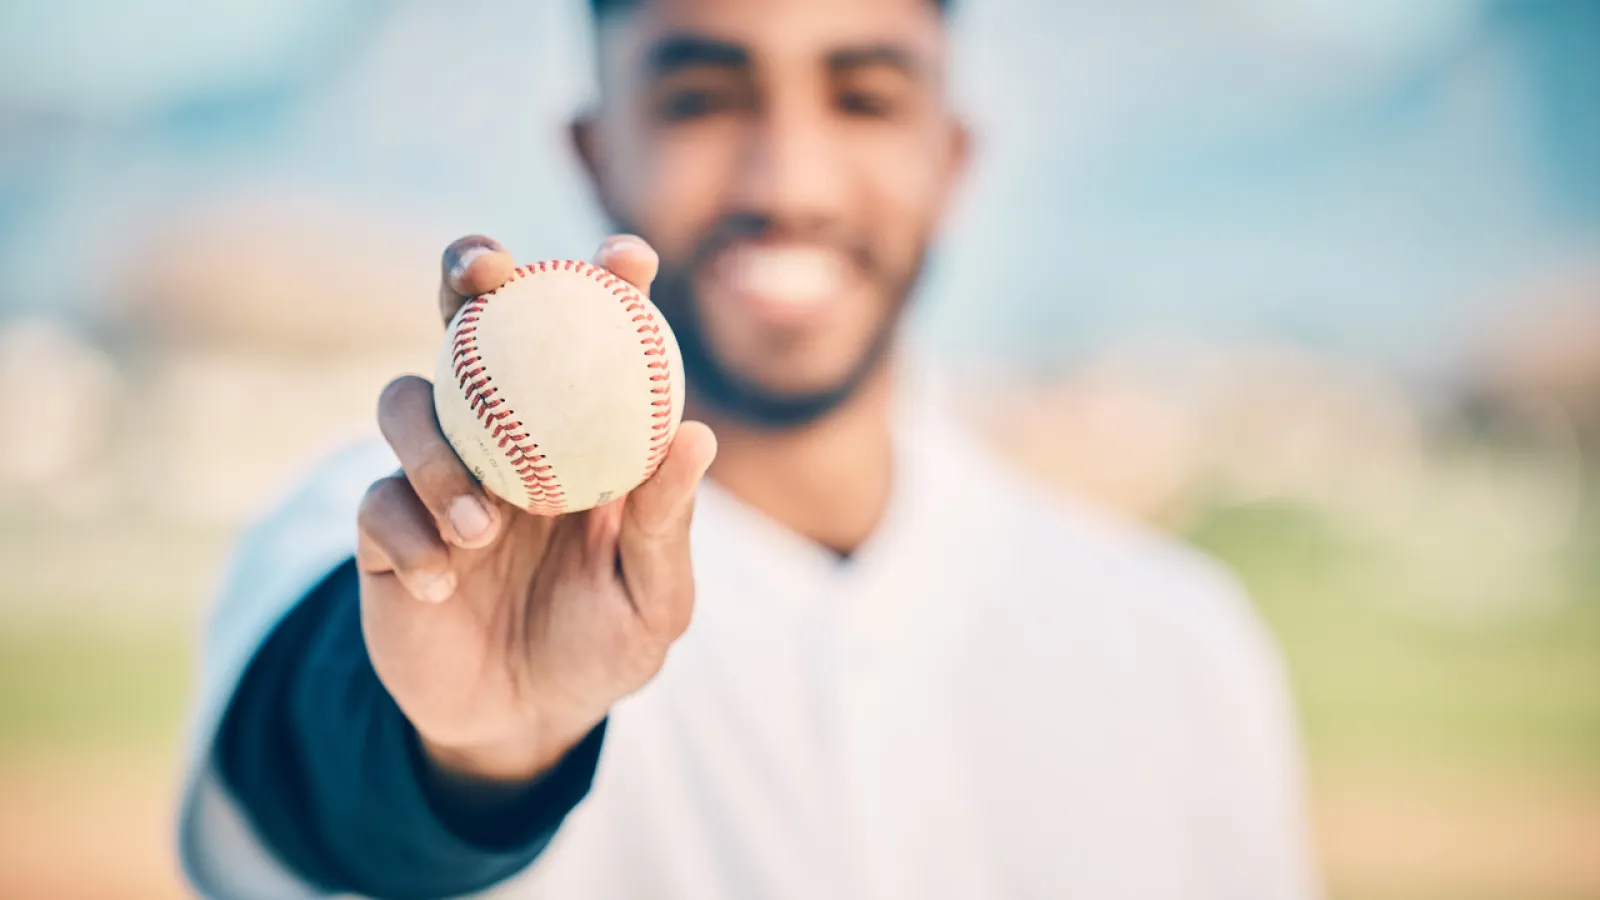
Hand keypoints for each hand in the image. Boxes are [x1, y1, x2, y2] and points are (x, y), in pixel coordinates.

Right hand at [356, 234, 716, 791]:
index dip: (604, 281)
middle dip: (468, 275)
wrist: (521, 722)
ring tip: (483, 529)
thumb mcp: (653, 598)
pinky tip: (440, 584)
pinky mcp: (384, 531)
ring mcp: (438, 477)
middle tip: (485, 272)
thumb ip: (665, 523)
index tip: (625, 255)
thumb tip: (694, 433)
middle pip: (471, 324)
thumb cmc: (603, 644)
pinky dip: (408, 536)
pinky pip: (376, 505)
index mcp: (578, 434)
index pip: (589, 336)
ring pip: (407, 403)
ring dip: (438, 453)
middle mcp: (502, 433)